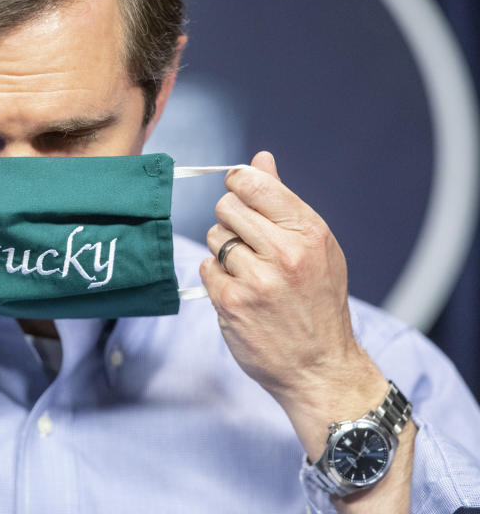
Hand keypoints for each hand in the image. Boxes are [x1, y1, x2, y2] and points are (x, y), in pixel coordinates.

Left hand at [199, 151, 386, 458]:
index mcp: (309, 232)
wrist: (320, 366)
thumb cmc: (317, 301)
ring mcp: (257, 280)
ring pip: (214, 237)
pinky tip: (239, 292)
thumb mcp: (315, 247)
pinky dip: (217, 277)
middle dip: (231, 220)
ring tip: (249, 271)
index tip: (238, 190)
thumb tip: (260, 159)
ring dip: (223, 250)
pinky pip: (206, 268)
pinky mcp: (232, 303)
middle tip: (249, 243)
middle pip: (227, 207)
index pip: (255, 184)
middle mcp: (285, 253)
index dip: (238, 182)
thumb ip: (283, 200)